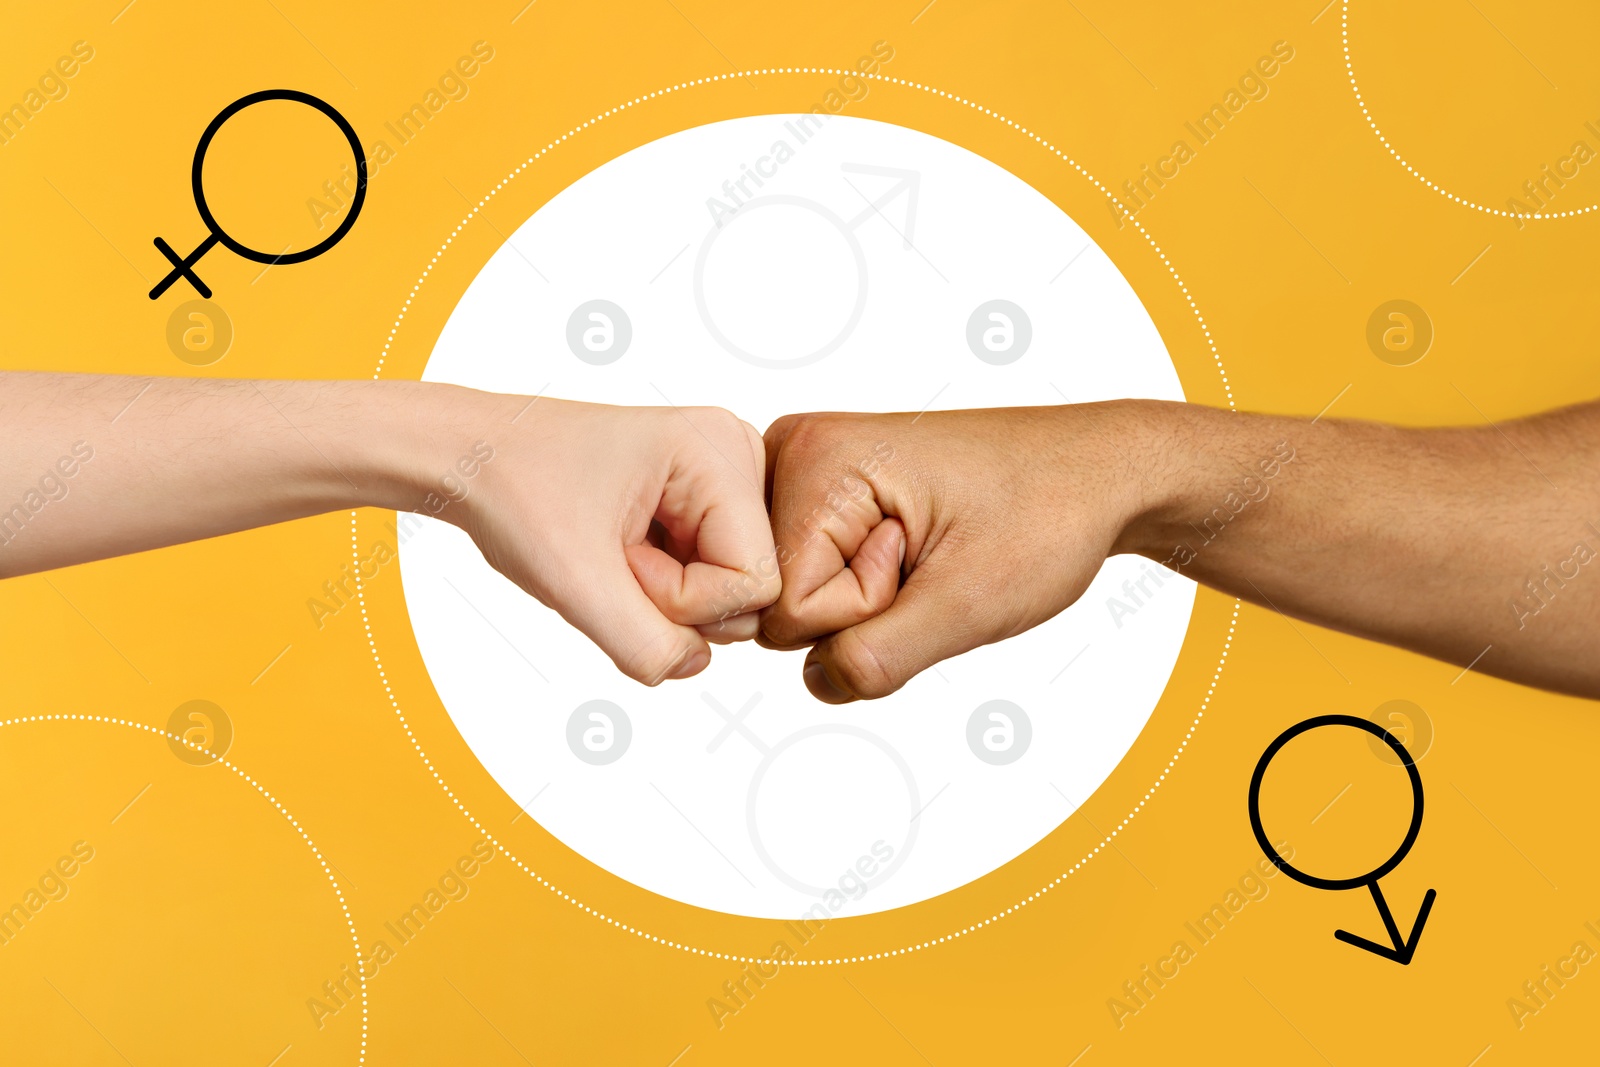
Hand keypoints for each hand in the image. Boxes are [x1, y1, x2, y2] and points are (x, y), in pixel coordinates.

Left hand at [441, 392, 779, 684]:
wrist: (472, 456)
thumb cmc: (516, 490)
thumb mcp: (574, 582)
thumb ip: (643, 644)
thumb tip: (693, 666)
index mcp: (719, 448)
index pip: (756, 581)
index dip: (685, 600)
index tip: (620, 560)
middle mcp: (736, 455)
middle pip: (751, 586)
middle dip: (676, 597)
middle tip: (614, 555)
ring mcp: (723, 479)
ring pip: (730, 590)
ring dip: (665, 594)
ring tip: (614, 549)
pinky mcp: (705, 503)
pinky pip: (709, 580)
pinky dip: (661, 585)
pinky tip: (624, 550)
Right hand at [759, 403, 1156, 701]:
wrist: (1097, 476)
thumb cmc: (1045, 515)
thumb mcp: (968, 602)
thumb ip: (878, 656)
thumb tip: (818, 681)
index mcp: (815, 457)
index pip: (786, 607)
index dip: (864, 610)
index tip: (927, 558)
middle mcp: (794, 453)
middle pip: (781, 602)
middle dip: (861, 608)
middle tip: (932, 557)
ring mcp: (808, 472)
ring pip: (800, 599)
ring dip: (871, 601)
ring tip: (930, 552)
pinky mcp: (826, 495)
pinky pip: (819, 581)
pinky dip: (871, 588)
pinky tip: (915, 553)